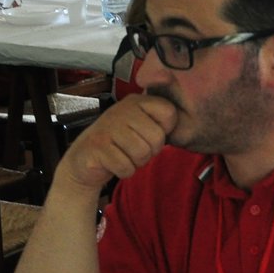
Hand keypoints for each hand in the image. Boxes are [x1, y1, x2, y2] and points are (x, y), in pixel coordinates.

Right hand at [58, 94, 176, 191]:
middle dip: (150, 151)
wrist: (85, 159)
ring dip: (136, 162)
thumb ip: (161, 121)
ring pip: (142, 153)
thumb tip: (189, 123)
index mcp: (137, 101)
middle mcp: (123, 109)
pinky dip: (124, 171)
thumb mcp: (142, 126)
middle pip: (157, 138)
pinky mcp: (98, 146)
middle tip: (134, 149)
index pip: (169, 113)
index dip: (164, 130)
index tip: (149, 134)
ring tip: (124, 155)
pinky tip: (114, 163)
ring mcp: (108, 127)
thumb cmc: (121, 143)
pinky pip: (126, 167)